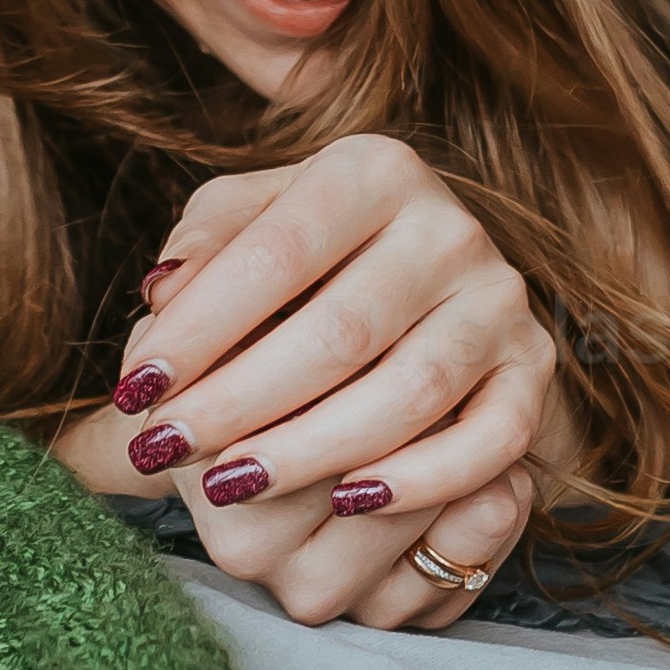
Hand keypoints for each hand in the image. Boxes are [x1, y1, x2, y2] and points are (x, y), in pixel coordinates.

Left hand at [50, 132, 552, 629]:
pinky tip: (351, 500)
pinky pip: (492, 439)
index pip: (276, 254)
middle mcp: (451, 227)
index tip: (136, 389)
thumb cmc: (308, 253)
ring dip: (313, 449)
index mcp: (374, 169)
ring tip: (233, 484)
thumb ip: (203, 243)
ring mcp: (500, 302)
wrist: (423, 283)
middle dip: (240, 402)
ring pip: (410, 392)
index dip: (200, 330)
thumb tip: (162, 291)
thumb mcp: (248, 219)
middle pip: (339, 332)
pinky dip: (426, 478)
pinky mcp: (533, 372)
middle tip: (164, 451)